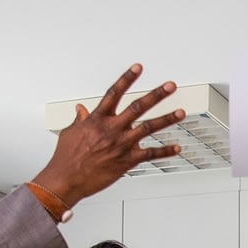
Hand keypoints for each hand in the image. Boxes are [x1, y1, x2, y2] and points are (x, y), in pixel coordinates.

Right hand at [31, 65, 185, 205]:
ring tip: (181, 112)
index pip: (114, 92)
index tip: (138, 68)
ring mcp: (121, 144)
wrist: (67, 179)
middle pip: (138, 107)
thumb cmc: (66, 158)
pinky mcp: (127, 160)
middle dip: (157, 95)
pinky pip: (150, 154)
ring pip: (149, 127)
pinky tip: (177, 148)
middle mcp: (112, 129)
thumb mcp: (70, 133)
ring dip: (167, 119)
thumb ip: (80, 119)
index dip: (127, 78)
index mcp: (97, 119)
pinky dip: (165, 152)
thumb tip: (80, 110)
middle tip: (170, 86)